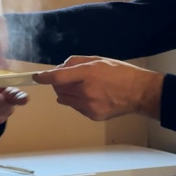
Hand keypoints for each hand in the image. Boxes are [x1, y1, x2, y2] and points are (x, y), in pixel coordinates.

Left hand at [33, 56, 164, 121]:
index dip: (45, 77)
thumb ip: (76, 62)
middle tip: (70, 78)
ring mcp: (89, 105)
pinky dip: (78, 101)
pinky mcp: (92, 115)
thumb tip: (61, 67)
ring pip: (65, 99)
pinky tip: (92, 96)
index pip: (58, 77)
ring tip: (83, 87)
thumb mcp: (98, 60)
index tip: (36, 77)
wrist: (139, 92)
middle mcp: (86, 91)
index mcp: (88, 73)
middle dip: (59, 83)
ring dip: (67, 93)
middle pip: (59, 89)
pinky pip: (76, 107)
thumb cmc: (121, 73)